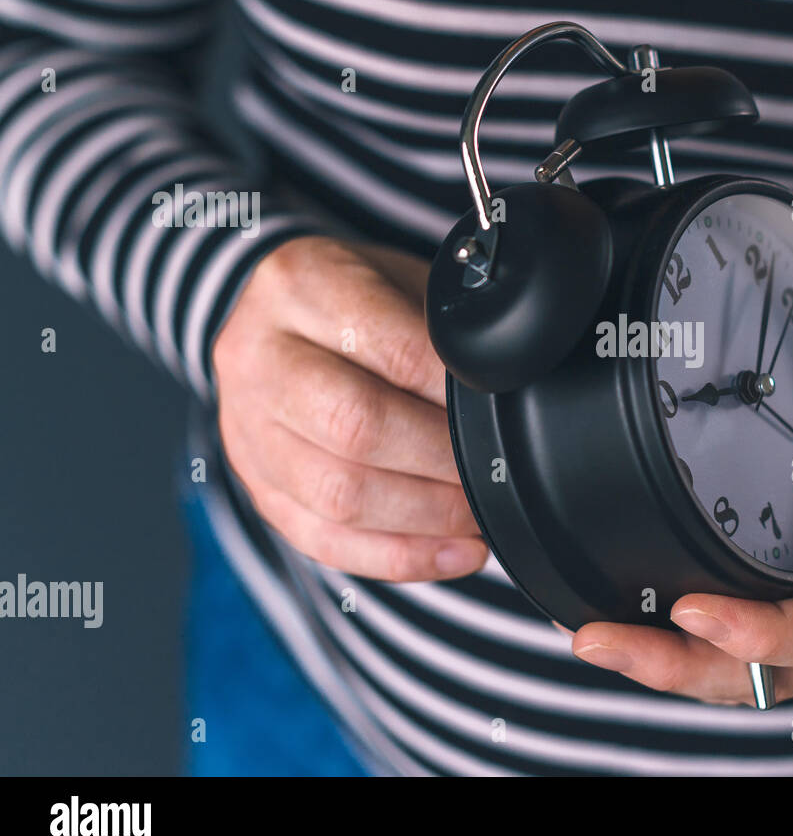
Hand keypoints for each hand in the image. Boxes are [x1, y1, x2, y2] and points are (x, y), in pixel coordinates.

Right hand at [212, 236, 486, 581]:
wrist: (278, 313)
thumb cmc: (358, 297)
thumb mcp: (400, 278)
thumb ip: (442, 328)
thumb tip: (506, 395)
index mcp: (300, 285)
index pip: (391, 351)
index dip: (454, 394)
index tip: (500, 414)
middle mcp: (258, 355)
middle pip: (357, 428)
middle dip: (443, 461)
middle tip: (495, 470)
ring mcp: (244, 427)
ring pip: (338, 496)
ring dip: (428, 517)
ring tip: (480, 515)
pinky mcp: (254, 483)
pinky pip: (324, 540)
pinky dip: (400, 556)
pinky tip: (455, 552)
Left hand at [569, 265, 792, 704]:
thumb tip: (785, 247)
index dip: (765, 633)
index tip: (694, 610)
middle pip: (778, 677)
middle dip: (682, 670)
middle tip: (598, 639)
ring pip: (766, 684)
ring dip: (682, 674)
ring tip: (599, 642)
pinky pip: (773, 665)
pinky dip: (708, 661)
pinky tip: (651, 634)